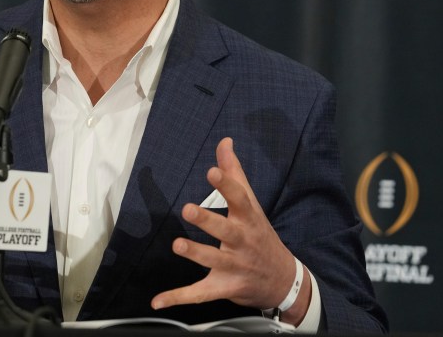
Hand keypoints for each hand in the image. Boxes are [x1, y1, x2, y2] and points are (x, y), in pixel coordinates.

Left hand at [151, 137, 310, 324]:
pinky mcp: (224, 286)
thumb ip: (234, 173)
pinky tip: (158, 300)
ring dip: (195, 253)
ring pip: (214, 260)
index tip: (212, 171)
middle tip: (188, 209)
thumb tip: (224, 142)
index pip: (239, 198)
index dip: (226, 184)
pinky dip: (178, 297)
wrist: (283, 280)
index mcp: (248, 218)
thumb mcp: (251, 204)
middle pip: (226, 230)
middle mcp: (242, 241)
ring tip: (178, 245)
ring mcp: (234, 266)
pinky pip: (200, 294)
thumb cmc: (260, 235)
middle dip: (208, 220)